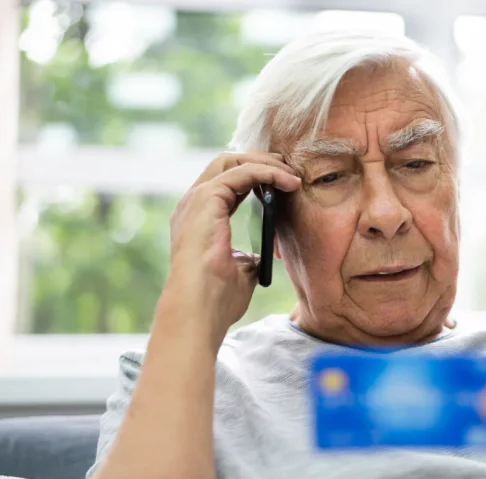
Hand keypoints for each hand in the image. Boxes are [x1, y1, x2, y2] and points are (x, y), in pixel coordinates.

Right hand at [162, 151, 300, 347]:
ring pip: (232, 161)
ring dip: (266, 164)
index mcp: (198, 219)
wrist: (199, 310)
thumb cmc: (216, 300)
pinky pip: (241, 172)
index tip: (284, 184)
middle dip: (260, 162)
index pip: (226, 184)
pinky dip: (266, 172)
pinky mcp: (206, 199)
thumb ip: (248, 258)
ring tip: (292, 175)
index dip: (255, 178)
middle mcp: (192, 205)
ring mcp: (196, 200)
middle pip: (226, 163)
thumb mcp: (240, 273)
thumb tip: (261, 256)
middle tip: (290, 171)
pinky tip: (287, 182)